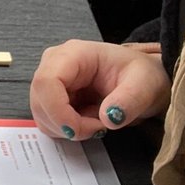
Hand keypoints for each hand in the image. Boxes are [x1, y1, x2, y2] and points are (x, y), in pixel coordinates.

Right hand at [29, 39, 169, 140]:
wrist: (142, 82)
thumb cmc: (142, 76)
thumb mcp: (145, 85)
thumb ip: (129, 100)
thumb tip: (109, 117)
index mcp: (74, 54)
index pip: (46, 81)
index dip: (56, 110)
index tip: (77, 130)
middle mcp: (55, 64)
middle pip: (40, 100)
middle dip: (66, 123)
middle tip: (98, 127)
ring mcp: (51, 82)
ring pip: (42, 114)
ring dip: (68, 128)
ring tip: (98, 122)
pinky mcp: (52, 98)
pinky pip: (49, 121)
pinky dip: (67, 130)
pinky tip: (88, 122)